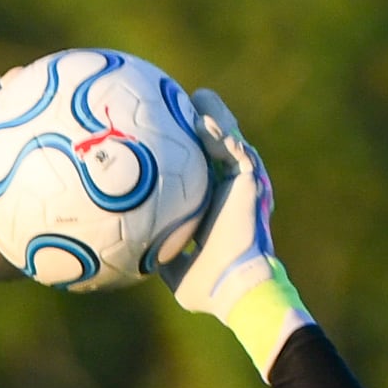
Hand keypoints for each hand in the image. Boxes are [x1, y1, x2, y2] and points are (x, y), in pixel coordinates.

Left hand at [170, 88, 317, 373]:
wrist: (235, 289)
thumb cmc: (209, 287)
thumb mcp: (175, 273)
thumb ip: (163, 259)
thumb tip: (136, 259)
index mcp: (216, 209)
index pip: (205, 172)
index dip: (194, 152)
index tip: (175, 133)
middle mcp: (232, 194)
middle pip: (220, 149)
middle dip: (209, 123)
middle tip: (189, 103)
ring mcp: (244, 187)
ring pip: (231, 142)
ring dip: (216, 119)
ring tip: (199, 97)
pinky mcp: (251, 184)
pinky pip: (237, 152)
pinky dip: (222, 137)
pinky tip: (204, 121)